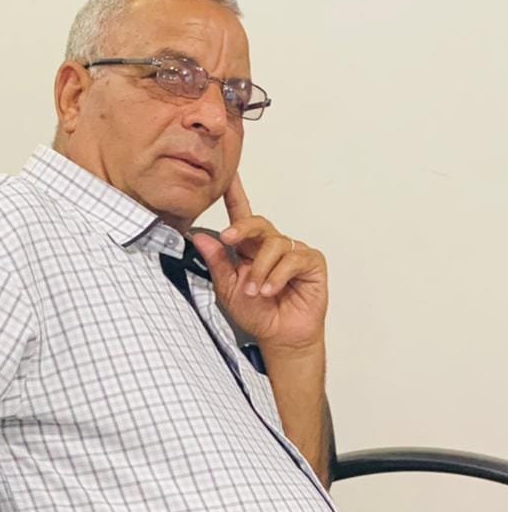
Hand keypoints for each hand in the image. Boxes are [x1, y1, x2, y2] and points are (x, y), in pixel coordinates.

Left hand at [188, 175, 327, 352]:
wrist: (279, 336)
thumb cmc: (256, 313)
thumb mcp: (228, 288)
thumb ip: (217, 262)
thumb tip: (199, 237)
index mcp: (249, 249)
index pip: (242, 216)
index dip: (235, 194)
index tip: (228, 176)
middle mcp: (271, 246)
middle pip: (259, 223)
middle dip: (243, 228)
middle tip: (229, 239)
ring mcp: (293, 252)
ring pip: (275, 243)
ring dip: (260, 269)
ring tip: (255, 291)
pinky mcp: (311, 262)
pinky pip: (293, 258)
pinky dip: (278, 275)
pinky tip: (270, 291)